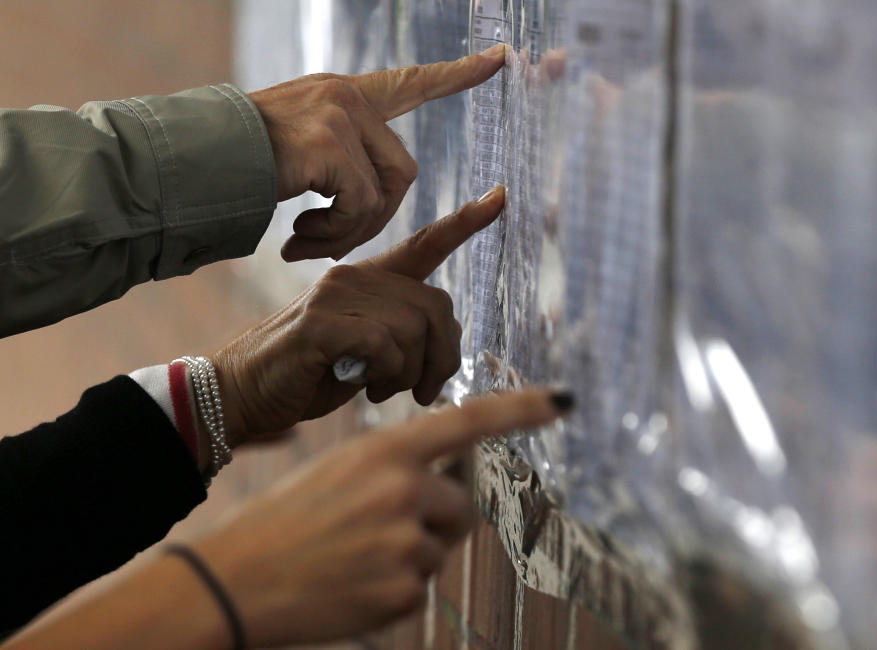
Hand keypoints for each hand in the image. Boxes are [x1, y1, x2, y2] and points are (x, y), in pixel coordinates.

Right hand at [195, 388, 572, 647]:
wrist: (232, 580)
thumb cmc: (284, 520)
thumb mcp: (338, 471)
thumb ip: (397, 468)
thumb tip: (450, 483)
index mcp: (384, 450)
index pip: (467, 421)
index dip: (520, 408)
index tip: (563, 400)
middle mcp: (403, 490)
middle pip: (461, 506)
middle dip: (435, 518)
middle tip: (381, 530)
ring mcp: (405, 544)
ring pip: (438, 549)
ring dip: (410, 555)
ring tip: (353, 557)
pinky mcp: (402, 594)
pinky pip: (420, 587)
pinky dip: (394, 590)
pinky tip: (351, 584)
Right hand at [212, 187, 505, 445]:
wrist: (240, 394)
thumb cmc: (308, 376)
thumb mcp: (366, 355)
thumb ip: (402, 338)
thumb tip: (443, 345)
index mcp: (369, 281)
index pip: (425, 245)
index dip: (465, 223)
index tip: (500, 196)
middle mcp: (355, 276)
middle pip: (436, 305)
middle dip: (443, 357)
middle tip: (426, 390)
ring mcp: (335, 294)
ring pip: (414, 328)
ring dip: (409, 373)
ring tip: (383, 388)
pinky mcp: (321, 322)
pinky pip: (385, 344)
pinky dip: (385, 374)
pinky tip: (364, 384)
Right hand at [249, 45, 505, 260]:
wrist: (186, 164)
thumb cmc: (235, 166)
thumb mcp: (298, 150)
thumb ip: (340, 159)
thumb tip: (372, 196)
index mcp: (343, 96)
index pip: (409, 83)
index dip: (456, 75)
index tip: (499, 58)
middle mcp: (346, 97)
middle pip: (403, 171)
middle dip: (376, 218)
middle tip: (330, 242)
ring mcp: (339, 117)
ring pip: (387, 192)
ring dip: (353, 231)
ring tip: (308, 242)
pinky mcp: (329, 144)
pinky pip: (361, 206)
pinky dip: (336, 233)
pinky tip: (297, 237)